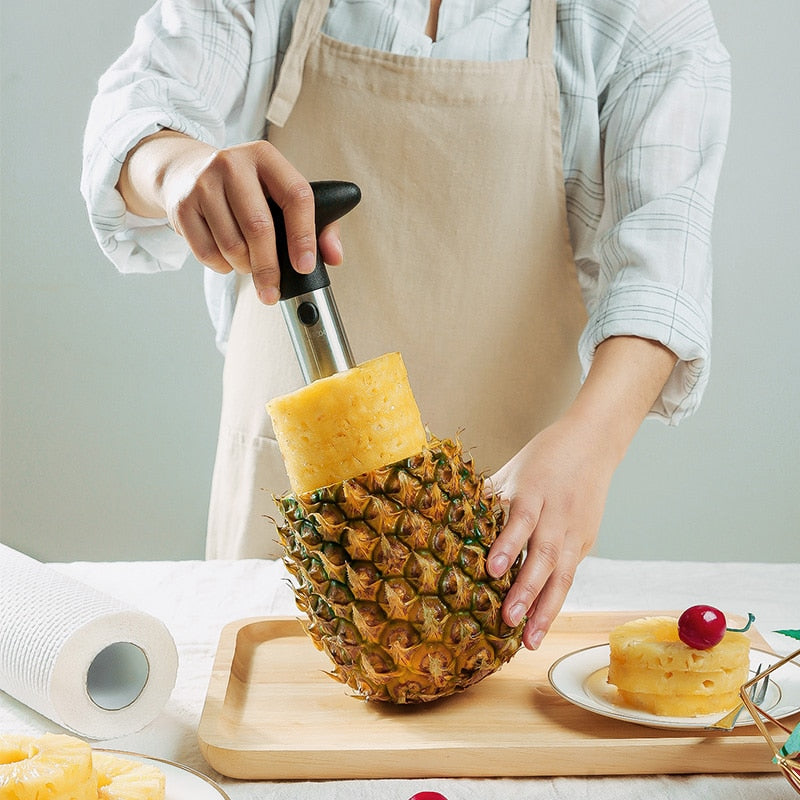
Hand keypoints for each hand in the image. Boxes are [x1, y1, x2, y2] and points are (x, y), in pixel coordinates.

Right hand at [118, 132, 342, 303]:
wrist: (185, 171)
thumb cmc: (247, 189)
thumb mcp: (281, 192)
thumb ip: (319, 223)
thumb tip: (333, 257)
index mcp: (267, 158)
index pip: (296, 196)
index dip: (303, 235)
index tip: (304, 266)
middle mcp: (233, 164)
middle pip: (259, 227)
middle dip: (269, 268)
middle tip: (273, 291)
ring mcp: (203, 183)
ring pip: (232, 245)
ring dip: (245, 267)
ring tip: (249, 265)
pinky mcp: (182, 206)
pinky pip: (207, 253)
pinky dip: (221, 266)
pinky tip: (227, 258)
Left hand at [486, 415, 613, 649]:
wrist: (592, 443)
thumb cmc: (544, 456)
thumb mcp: (512, 468)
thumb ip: (488, 496)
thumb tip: (451, 520)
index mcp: (535, 488)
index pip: (522, 519)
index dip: (508, 545)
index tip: (491, 570)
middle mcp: (558, 511)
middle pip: (545, 553)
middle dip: (527, 589)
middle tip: (509, 618)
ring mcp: (575, 529)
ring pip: (563, 572)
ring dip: (546, 608)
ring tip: (530, 638)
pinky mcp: (586, 542)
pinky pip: (570, 574)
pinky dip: (556, 599)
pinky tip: (541, 622)